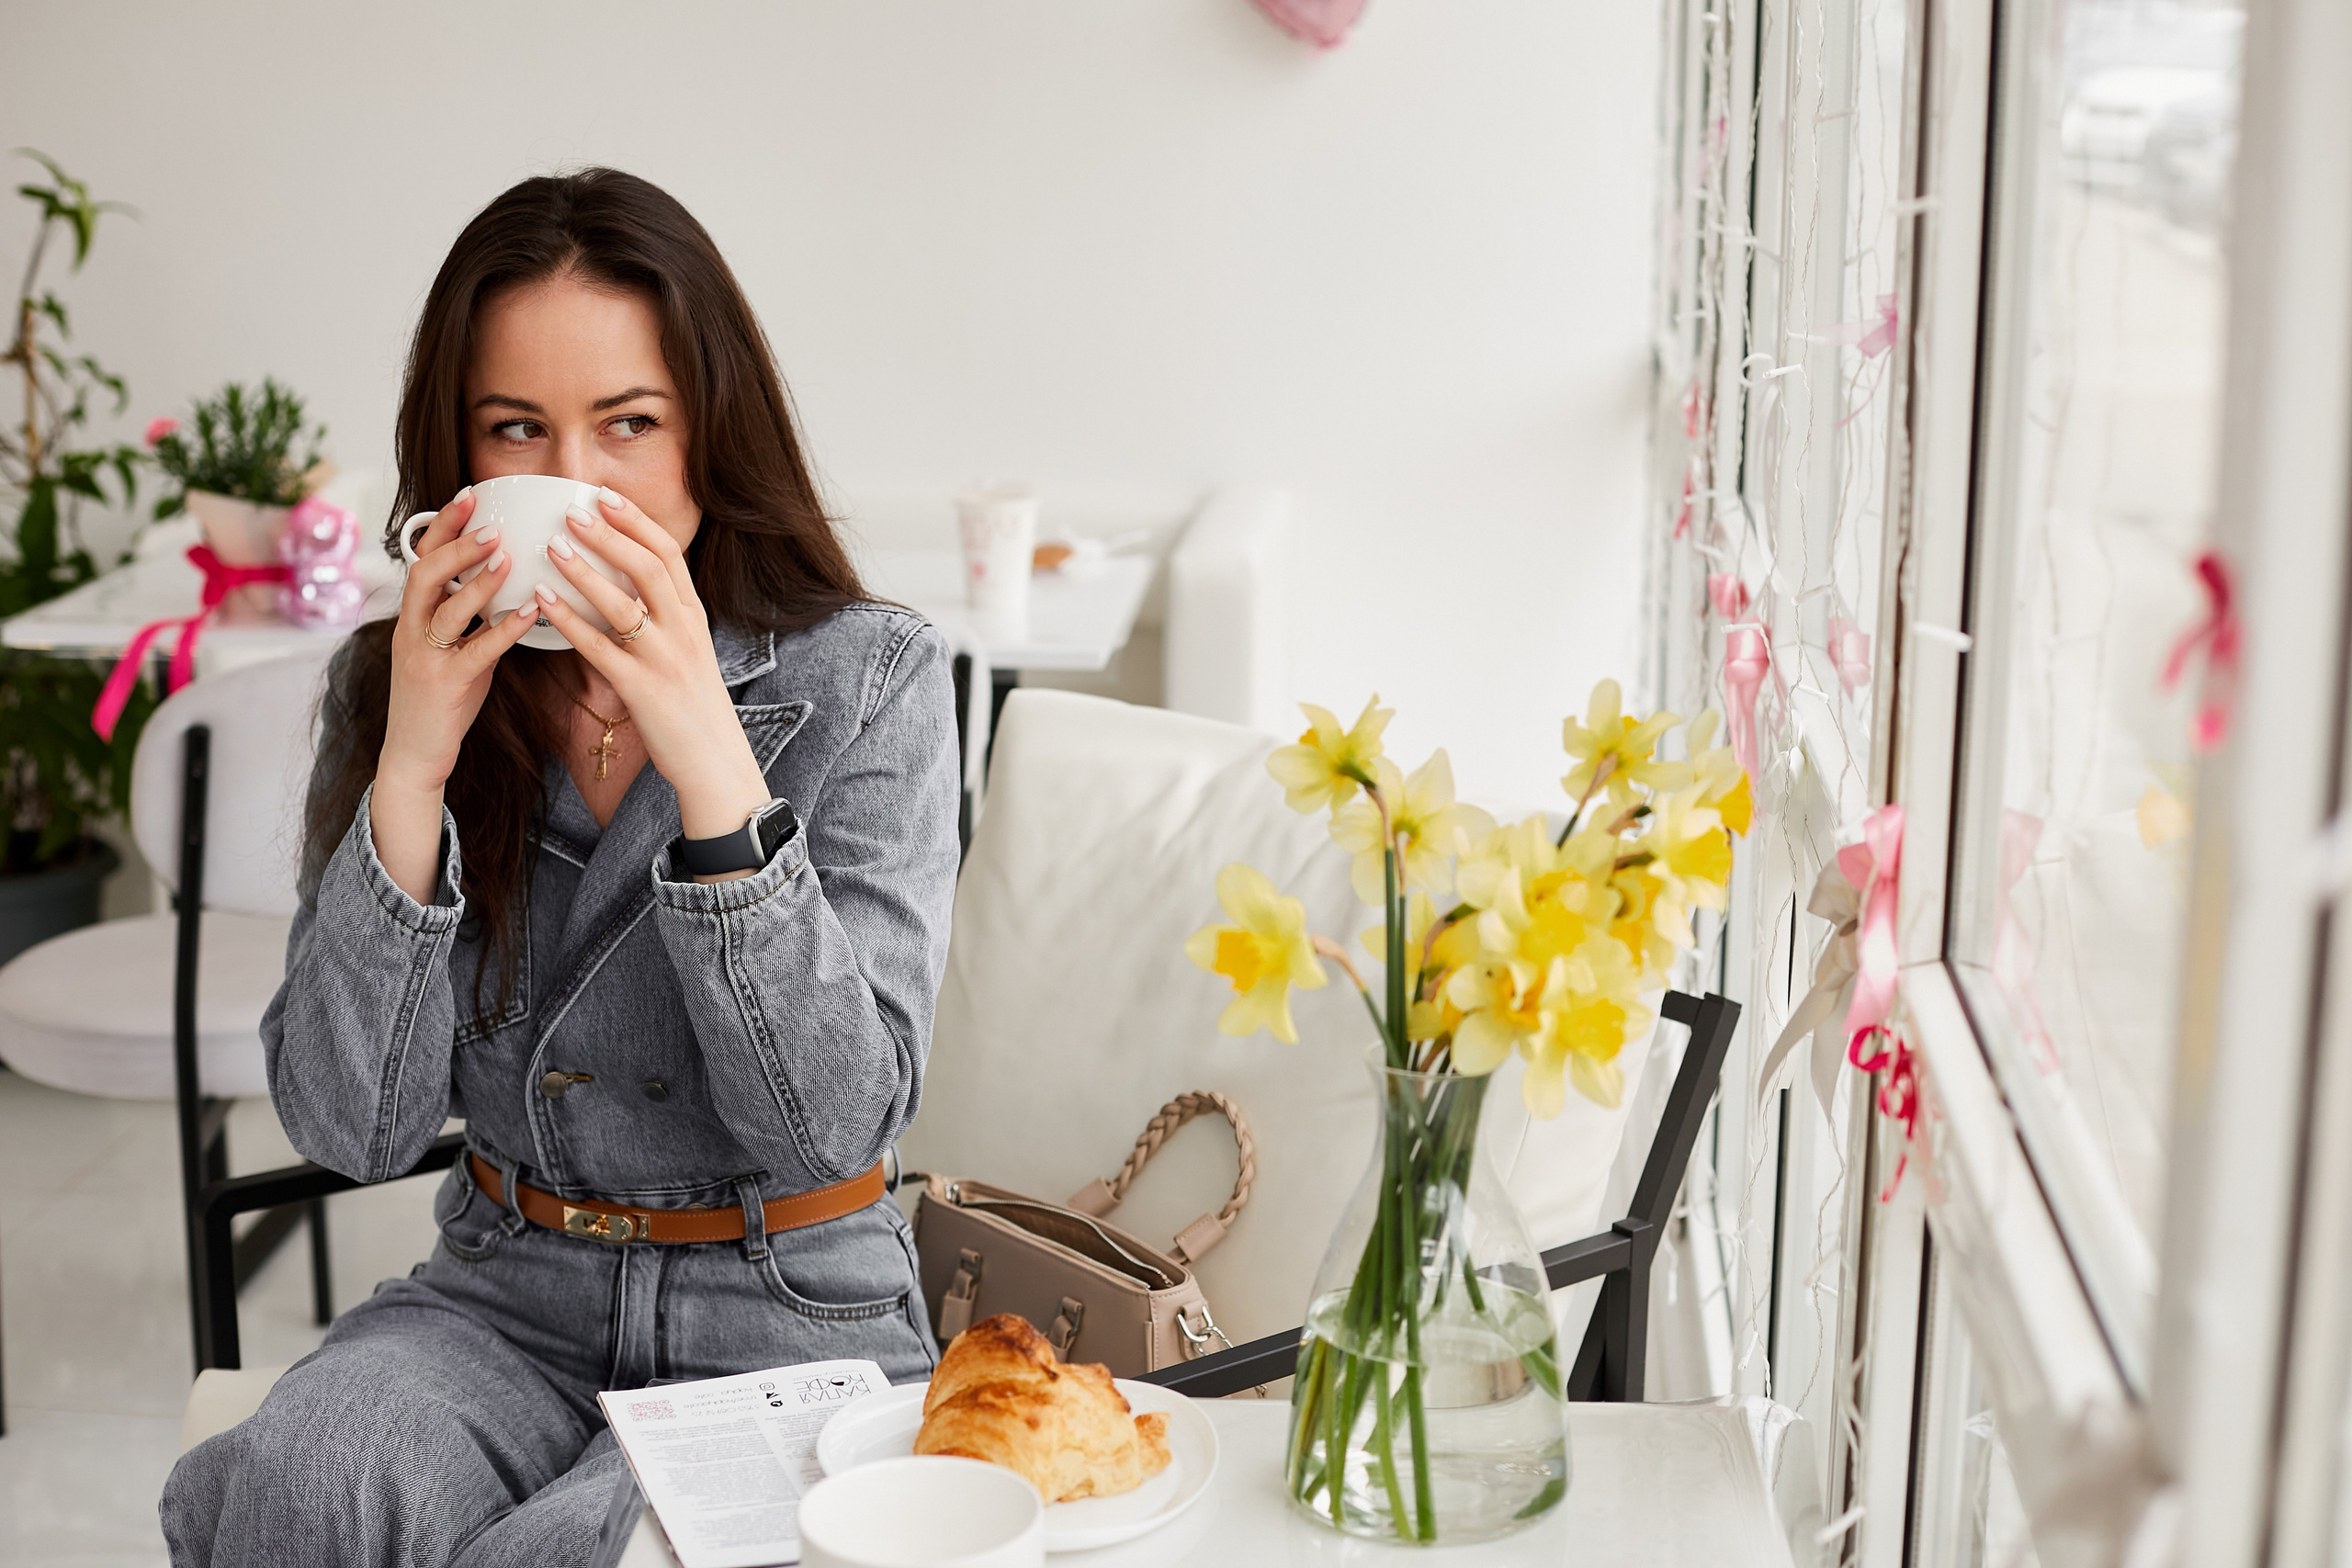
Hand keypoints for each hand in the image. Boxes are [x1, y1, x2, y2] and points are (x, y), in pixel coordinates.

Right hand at [371, 487, 541, 900]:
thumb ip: (470, 614)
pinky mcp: (444, 684)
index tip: (470, 493)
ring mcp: (424, 656)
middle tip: (490, 521)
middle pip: (424, 573)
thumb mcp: (452, 646)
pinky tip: (531, 610)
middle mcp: (411, 629)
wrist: (414, 752)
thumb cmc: (442, 696)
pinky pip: (475, 650)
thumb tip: (506, 577)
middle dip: (456, 543)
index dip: (443, 524)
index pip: (421, 557)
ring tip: (507, 554)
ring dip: (476, 579)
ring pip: (444, 608)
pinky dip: (503, 627)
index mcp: (413, 615)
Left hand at [534, 487, 772, 854]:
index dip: (635, 521)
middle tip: (572, 509)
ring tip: (551, 547)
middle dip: (609, 534)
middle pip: (647, 567)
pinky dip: (569, 621)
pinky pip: (599, 648)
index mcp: (694, 617)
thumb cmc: (695, 707)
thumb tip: (629, 586)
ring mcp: (663, 659)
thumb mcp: (690, 652)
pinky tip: (543, 602)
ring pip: (623, 603)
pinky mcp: (641, 689)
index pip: (669, 555)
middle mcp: (683, 631)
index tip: (604, 496)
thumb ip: (665, 618)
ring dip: (585, 571)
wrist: (715, 761)